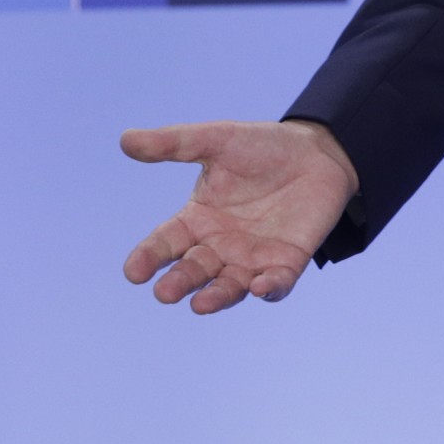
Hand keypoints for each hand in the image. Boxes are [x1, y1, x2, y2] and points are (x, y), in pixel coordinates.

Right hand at [120, 119, 359, 313]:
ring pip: (229, 286)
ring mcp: (253, 257)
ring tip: (200, 304)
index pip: (166, 243)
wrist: (318, 152)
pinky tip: (260, 287)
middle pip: (194, 270)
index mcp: (198, 219)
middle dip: (179, 282)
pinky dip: (268, 289)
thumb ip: (174, 143)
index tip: (133, 272)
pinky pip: (276, 284)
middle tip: (165, 292)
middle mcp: (220, 245)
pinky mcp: (287, 263)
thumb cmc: (262, 147)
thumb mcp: (217, 140)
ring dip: (216, 296)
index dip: (149, 257)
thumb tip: (125, 138)